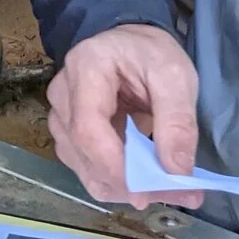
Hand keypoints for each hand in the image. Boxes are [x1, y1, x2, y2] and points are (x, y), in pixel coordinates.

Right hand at [47, 24, 202, 209]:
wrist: (129, 45)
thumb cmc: (150, 53)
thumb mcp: (175, 75)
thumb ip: (177, 121)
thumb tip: (177, 171)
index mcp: (85, 68)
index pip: (88, 129)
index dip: (114, 166)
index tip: (149, 191)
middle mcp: (62, 95)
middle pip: (83, 153)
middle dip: (128, 183)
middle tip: (175, 194)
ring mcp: (61, 117)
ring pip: (84, 168)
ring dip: (124, 188)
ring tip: (166, 188)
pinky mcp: (69, 135)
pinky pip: (88, 170)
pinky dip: (117, 183)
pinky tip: (146, 182)